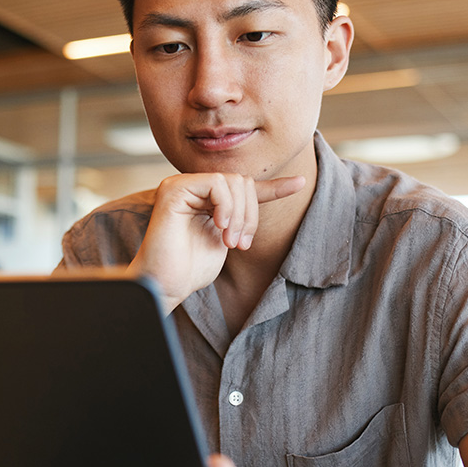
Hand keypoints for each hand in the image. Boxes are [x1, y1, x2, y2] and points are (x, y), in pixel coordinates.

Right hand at [129, 173, 304, 312]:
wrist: (167, 284)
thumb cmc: (191, 269)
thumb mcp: (226, 239)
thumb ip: (240, 218)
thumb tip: (263, 199)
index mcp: (205, 199)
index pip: (244, 187)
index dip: (274, 187)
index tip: (301, 183)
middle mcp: (192, 187)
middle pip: (242, 182)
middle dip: (251, 215)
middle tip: (240, 244)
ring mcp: (181, 186)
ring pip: (233, 182)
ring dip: (240, 215)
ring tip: (230, 241)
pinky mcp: (173, 189)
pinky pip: (216, 184)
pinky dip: (226, 206)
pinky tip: (219, 227)